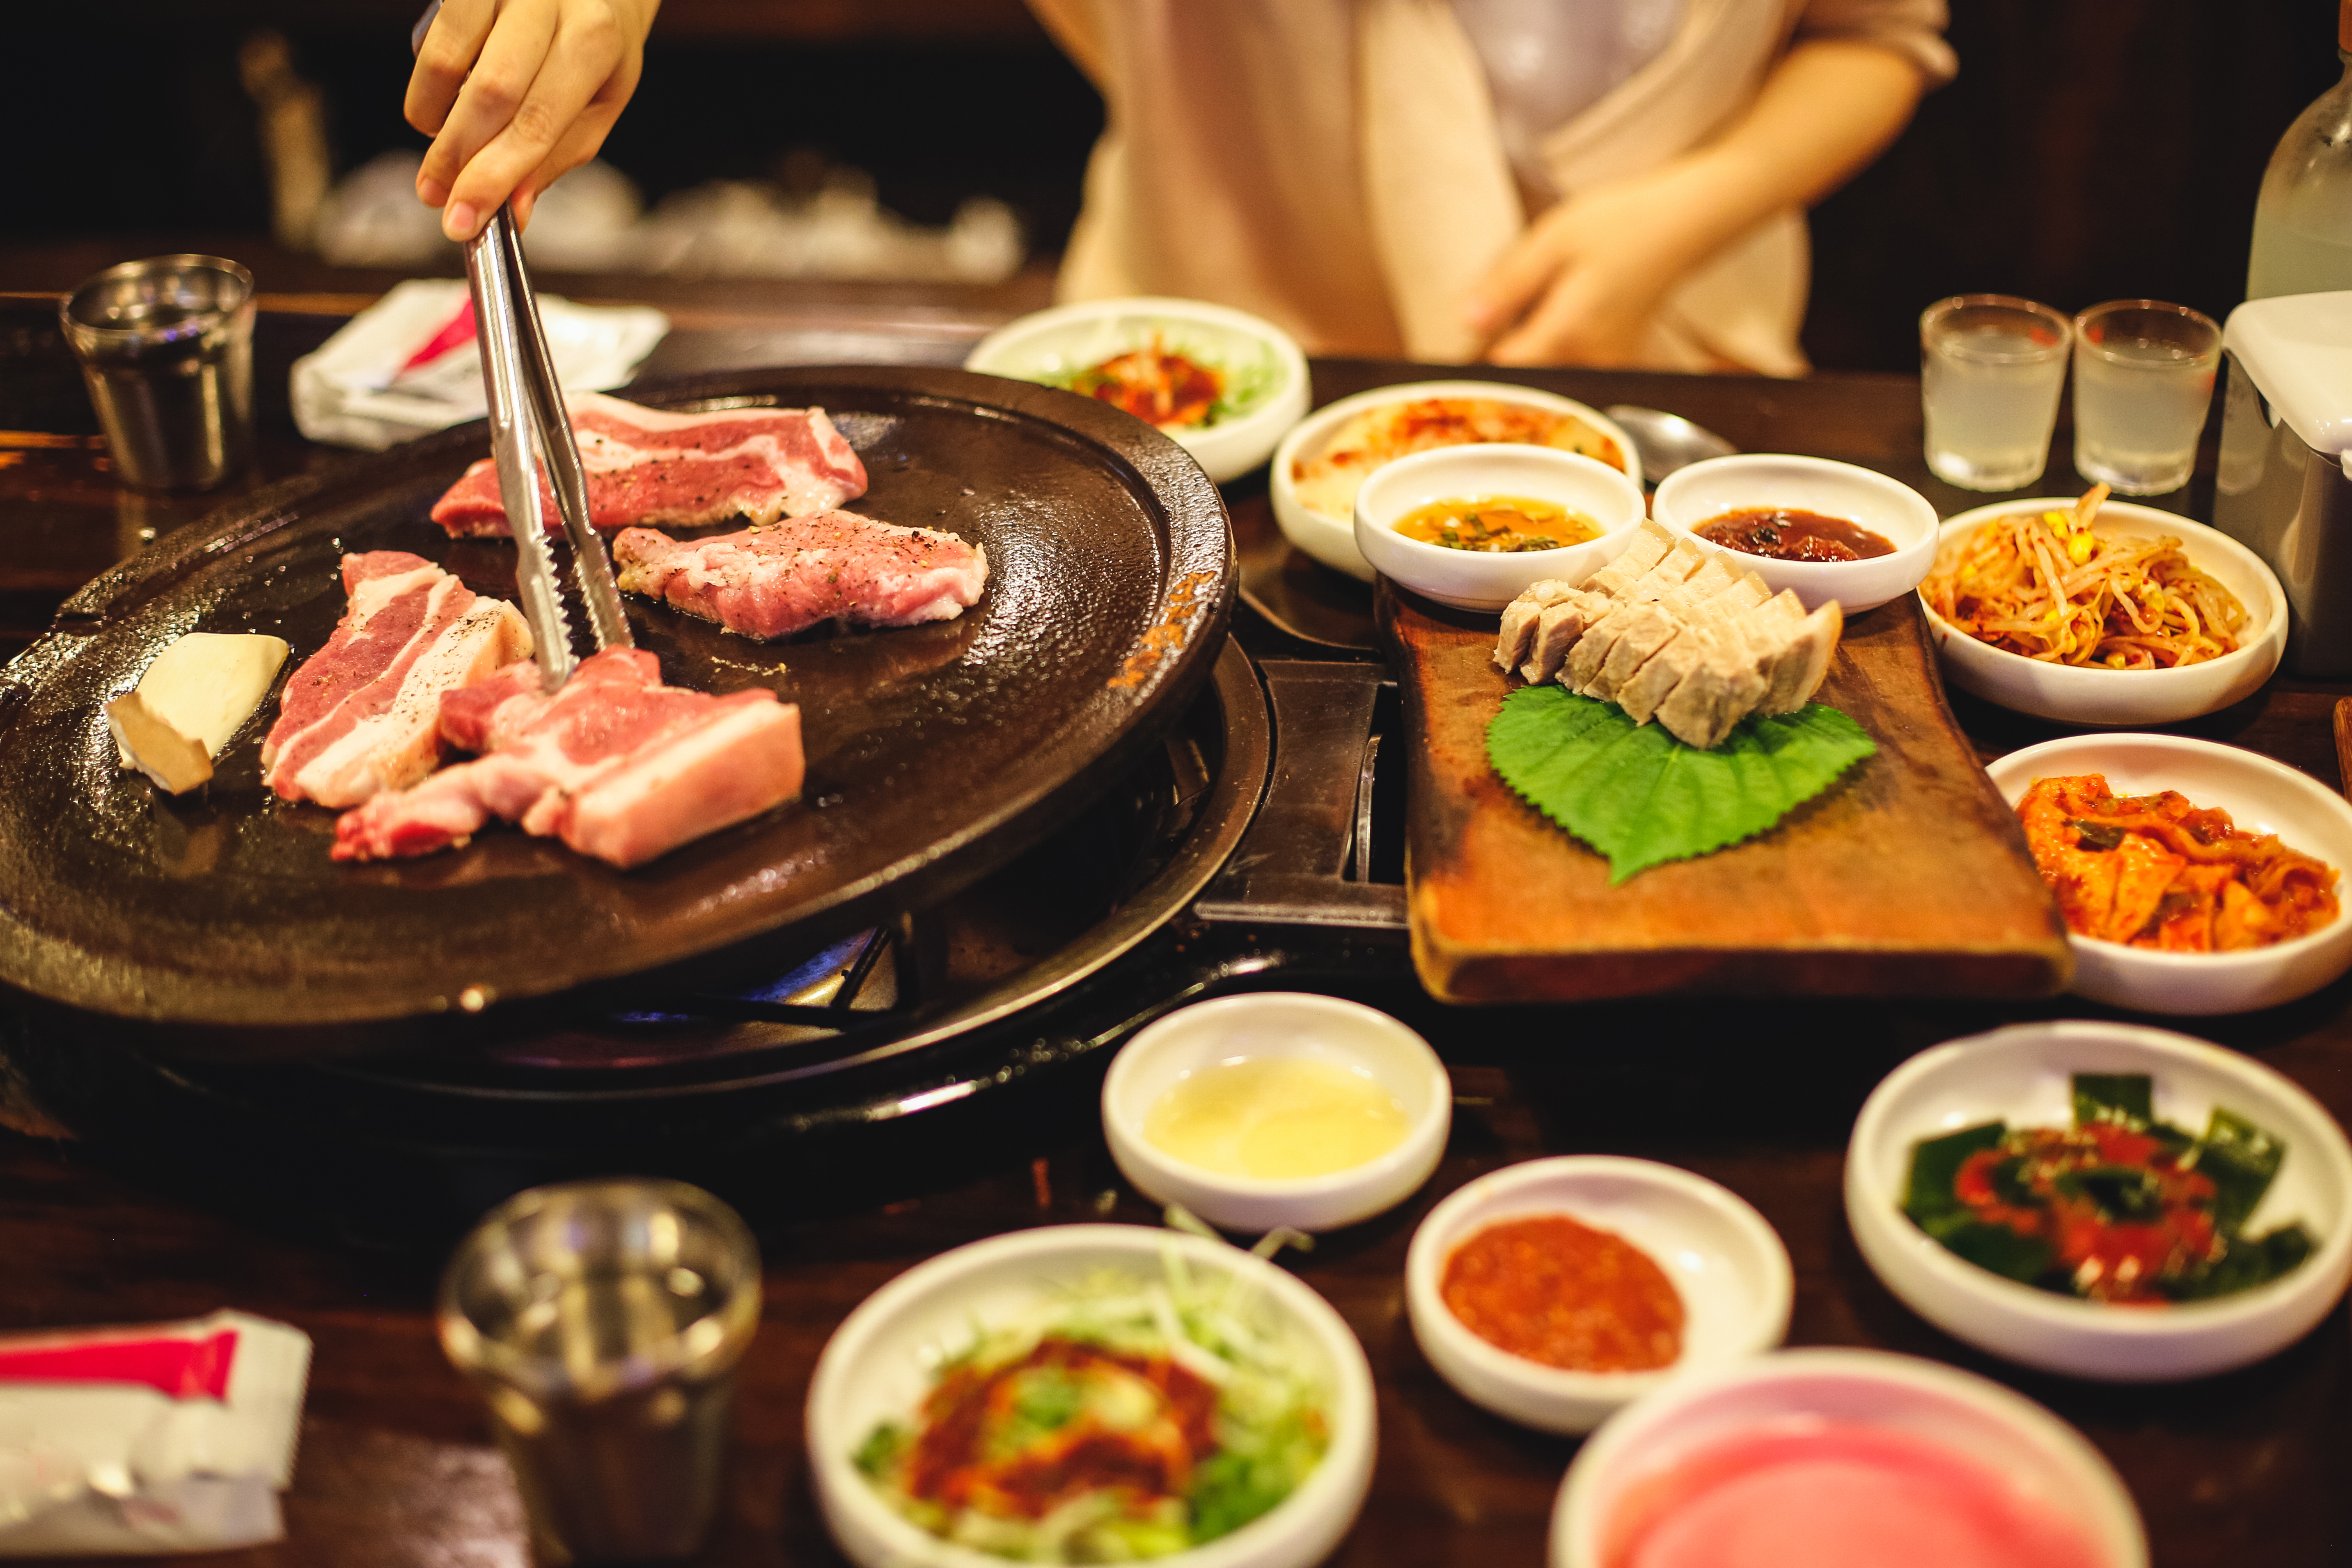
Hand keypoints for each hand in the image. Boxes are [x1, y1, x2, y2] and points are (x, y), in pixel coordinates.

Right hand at [406, 0, 659, 241]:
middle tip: (437, 196)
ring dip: (437, 121)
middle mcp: (551, 3)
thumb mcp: (596, 105)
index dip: (493, 177)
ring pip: (449, 64)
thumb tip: (512, 210)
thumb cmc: (595, 49)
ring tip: (445, 143)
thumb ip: (555, 157)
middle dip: (457, 158)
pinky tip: (444, 104)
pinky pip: (431, 40)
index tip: (461, 221)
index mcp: (595, 41)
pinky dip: (429, 86)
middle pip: (491, 93)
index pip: (537, 122)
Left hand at [1463, 160, 1731, 366]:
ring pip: (1549, 361)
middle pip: (1526, 366)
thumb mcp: (1553, 240)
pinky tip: (1569, 299)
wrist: (1684, 222)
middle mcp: (1590, 360)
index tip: (1477, 320)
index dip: (1482, 346)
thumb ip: (1509, 286)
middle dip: (1509, 337)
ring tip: (1549, 290)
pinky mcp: (1618, 356)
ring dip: (1534, 334)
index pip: (1504, 367)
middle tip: (1517, 295)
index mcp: (1568, 334)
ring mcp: (1608, 362)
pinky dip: (1560, 332)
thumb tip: (1469, 321)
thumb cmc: (1623, 223)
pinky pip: (1573, 355)